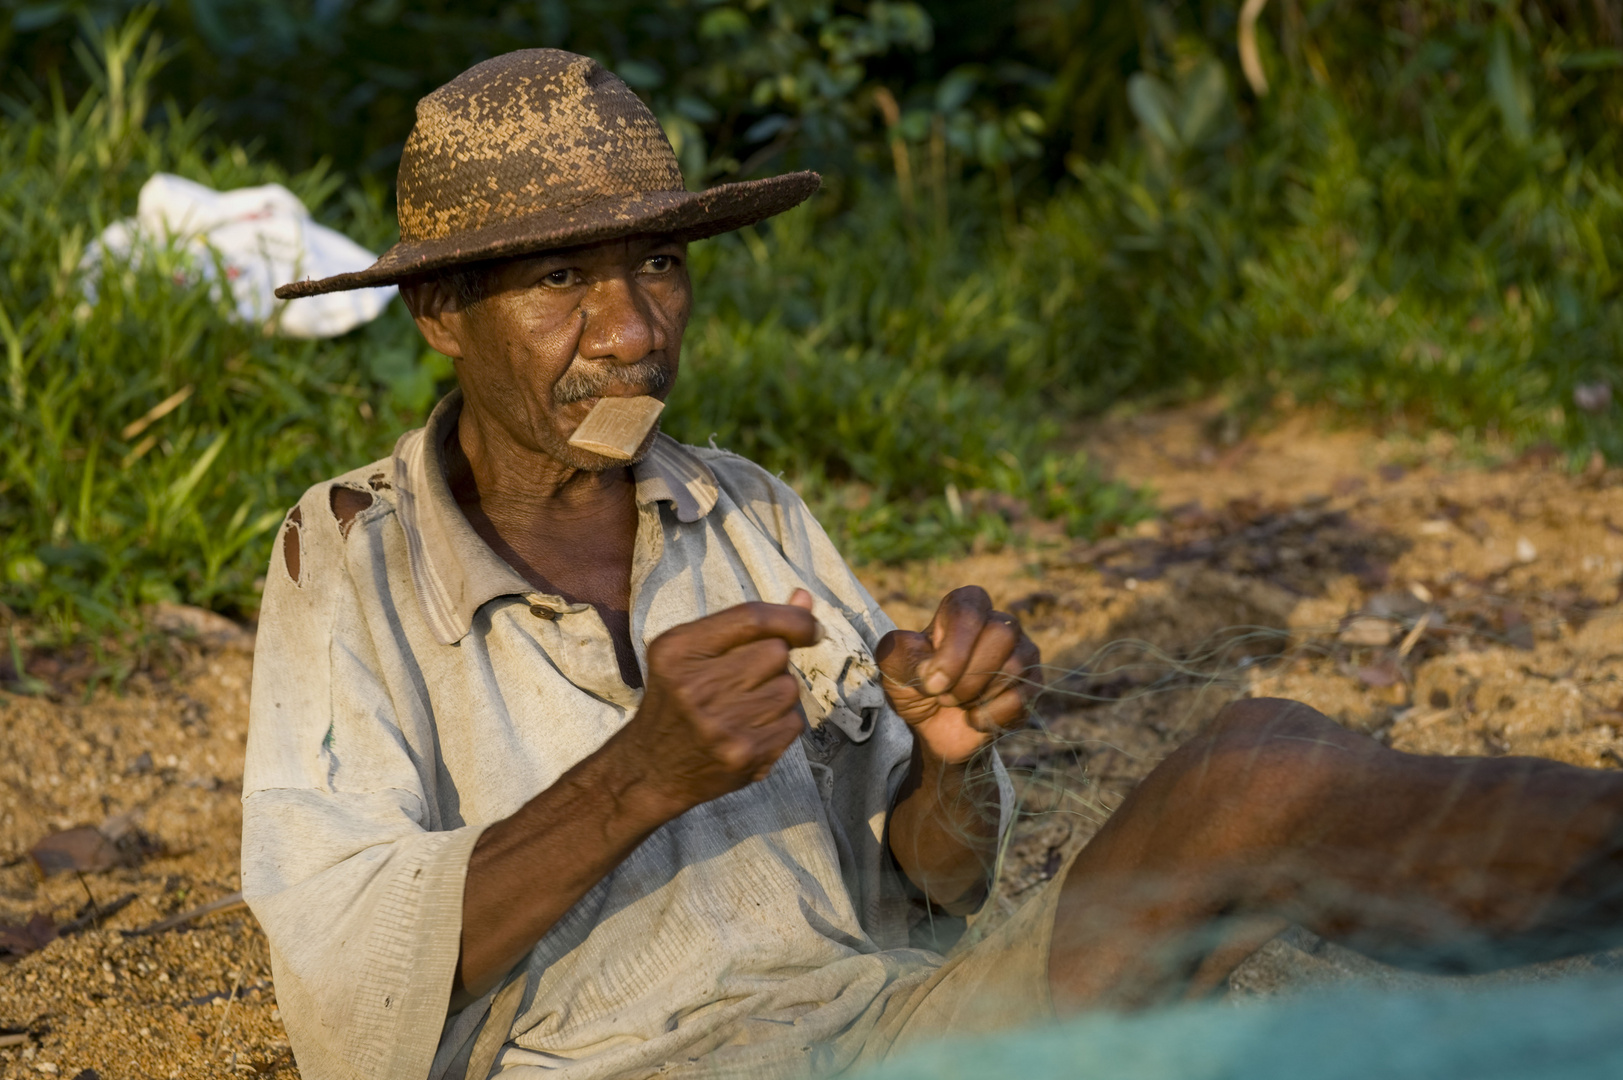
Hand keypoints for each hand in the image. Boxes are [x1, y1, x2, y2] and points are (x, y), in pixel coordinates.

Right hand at [627, 589, 821, 811]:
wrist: (650, 771)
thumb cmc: (676, 701)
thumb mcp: (690, 652)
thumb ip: (746, 623)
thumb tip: (805, 597)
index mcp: (678, 651)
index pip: (751, 618)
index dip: (792, 617)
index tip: (810, 626)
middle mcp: (697, 687)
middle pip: (777, 652)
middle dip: (774, 661)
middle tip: (747, 678)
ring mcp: (722, 725)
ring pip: (790, 688)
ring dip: (778, 692)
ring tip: (746, 705)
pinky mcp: (744, 755)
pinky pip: (794, 722)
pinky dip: (781, 723)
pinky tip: (752, 728)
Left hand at [875, 586, 1040, 762]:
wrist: (934, 728)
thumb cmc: (915, 686)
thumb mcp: (893, 666)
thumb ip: (901, 654)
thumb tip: (934, 671)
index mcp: (964, 606)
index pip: (969, 611)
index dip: (952, 651)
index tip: (932, 682)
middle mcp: (999, 622)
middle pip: (1001, 634)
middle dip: (966, 676)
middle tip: (943, 694)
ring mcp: (1021, 652)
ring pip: (1014, 666)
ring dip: (976, 696)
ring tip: (958, 702)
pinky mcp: (1033, 685)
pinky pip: (1022, 697)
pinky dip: (989, 716)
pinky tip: (974, 717)